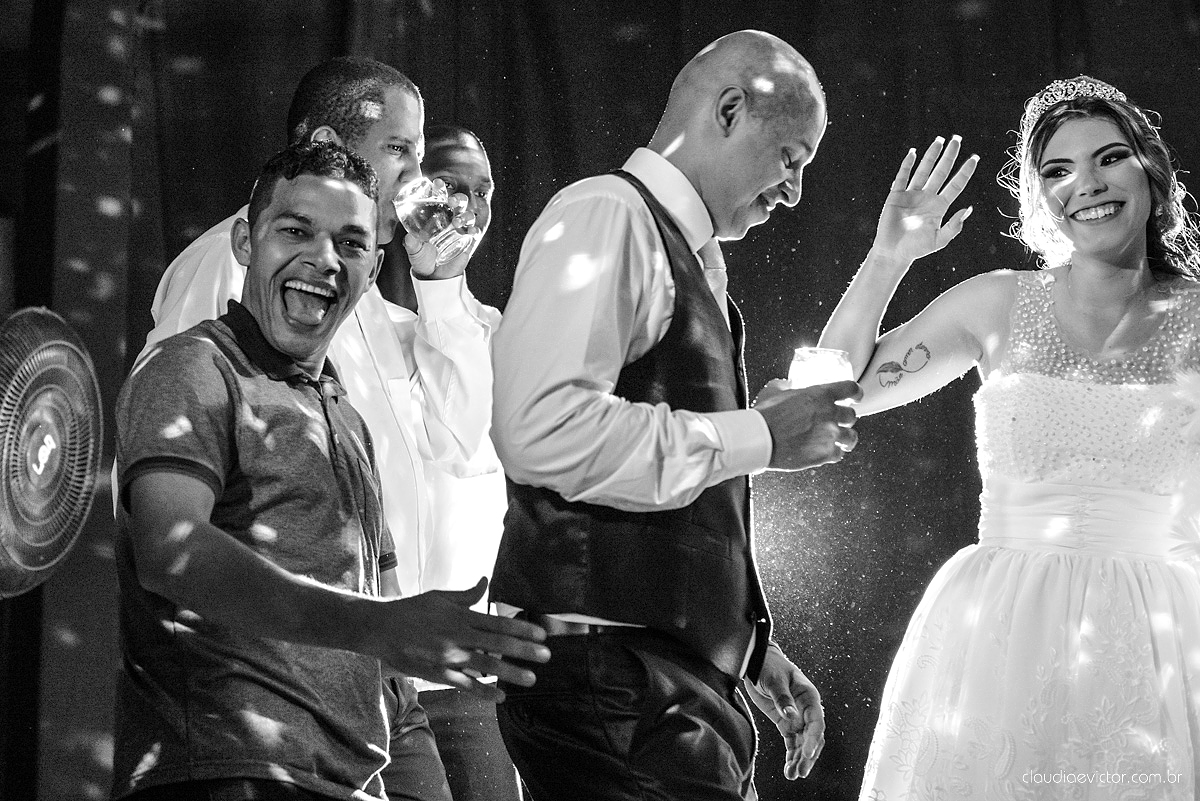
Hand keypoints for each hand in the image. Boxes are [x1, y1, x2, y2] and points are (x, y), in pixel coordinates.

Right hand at [370, 577, 549, 701]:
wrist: (380, 628)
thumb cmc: (411, 609)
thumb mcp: (440, 596)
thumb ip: (466, 595)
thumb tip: (485, 581)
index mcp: (460, 617)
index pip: (497, 624)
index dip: (521, 629)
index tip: (541, 635)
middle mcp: (457, 637)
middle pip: (498, 645)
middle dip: (524, 651)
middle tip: (546, 656)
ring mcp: (448, 658)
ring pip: (485, 667)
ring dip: (510, 673)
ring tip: (531, 678)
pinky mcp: (437, 674)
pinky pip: (465, 685)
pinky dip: (483, 691)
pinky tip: (501, 696)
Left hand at [406, 182, 480, 279]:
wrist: (435, 276)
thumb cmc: (423, 259)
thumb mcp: (414, 250)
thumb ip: (411, 243)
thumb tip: (408, 238)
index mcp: (436, 216)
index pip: (439, 198)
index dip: (440, 189)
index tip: (437, 183)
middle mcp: (450, 219)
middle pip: (459, 202)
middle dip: (458, 198)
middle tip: (452, 201)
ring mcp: (460, 229)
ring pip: (468, 214)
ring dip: (465, 215)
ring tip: (457, 222)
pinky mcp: (468, 240)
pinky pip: (475, 231)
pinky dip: (474, 229)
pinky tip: (470, 232)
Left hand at [743, 645, 824, 779]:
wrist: (757, 662)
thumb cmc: (768, 666)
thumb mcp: (774, 680)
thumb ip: (783, 698)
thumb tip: (791, 717)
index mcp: (809, 697)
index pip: (816, 722)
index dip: (813, 739)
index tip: (806, 753)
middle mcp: (807, 710)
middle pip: (813, 737)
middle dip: (808, 756)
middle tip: (801, 771)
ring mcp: (797, 718)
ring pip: (803, 743)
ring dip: (800, 760)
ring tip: (793, 775)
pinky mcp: (786, 723)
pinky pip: (792, 742)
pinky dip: (791, 756)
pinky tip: (789, 769)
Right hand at [753, 378, 860, 470]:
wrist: (760, 439)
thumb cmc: (765, 415)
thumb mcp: (774, 390)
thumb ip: (785, 386)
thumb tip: (787, 385)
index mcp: (820, 395)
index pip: (851, 388)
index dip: (856, 392)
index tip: (856, 396)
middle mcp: (830, 414)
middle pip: (852, 415)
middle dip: (846, 418)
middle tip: (839, 421)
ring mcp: (829, 436)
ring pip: (851, 437)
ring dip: (846, 437)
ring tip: (841, 440)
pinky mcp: (824, 454)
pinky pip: (838, 454)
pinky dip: (834, 453)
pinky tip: (827, 452)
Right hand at [872, 135, 977, 264]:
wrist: (894, 253)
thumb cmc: (917, 249)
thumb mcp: (939, 240)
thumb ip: (954, 226)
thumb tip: (968, 209)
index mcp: (940, 206)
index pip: (956, 185)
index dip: (965, 172)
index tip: (974, 158)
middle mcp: (928, 197)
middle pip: (941, 172)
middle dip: (949, 156)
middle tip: (957, 139)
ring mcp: (912, 195)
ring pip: (924, 170)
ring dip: (931, 155)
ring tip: (939, 140)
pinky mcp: (896, 195)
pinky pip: (902, 177)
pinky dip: (907, 165)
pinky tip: (913, 153)